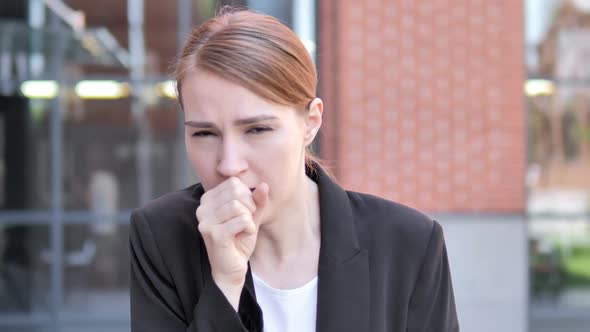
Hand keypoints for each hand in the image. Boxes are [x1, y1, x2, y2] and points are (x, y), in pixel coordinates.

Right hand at [196, 177, 268, 308]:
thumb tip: (263, 185)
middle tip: (245, 223)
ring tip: (243, 230)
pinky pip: (242, 220)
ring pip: (239, 205)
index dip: (247, 196)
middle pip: (236, 191)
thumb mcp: (251, 216)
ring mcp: (206, 221)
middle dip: (249, 206)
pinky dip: (249, 228)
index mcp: (208, 200)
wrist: (231, 269)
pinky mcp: (214, 234)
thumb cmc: (238, 241)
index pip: (234, 183)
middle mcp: (203, 208)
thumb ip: (257, 200)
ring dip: (249, 219)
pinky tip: (242, 237)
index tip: (244, 213)